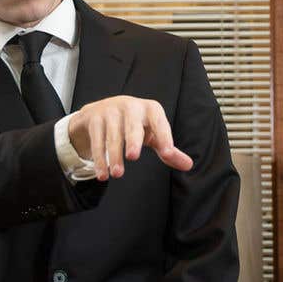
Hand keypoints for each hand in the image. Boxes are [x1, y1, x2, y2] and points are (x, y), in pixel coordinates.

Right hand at [67, 96, 192, 179]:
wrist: (100, 111)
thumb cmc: (134, 125)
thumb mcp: (152, 135)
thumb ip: (168, 150)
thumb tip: (188, 165)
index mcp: (150, 109)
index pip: (160, 122)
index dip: (164, 136)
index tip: (167, 153)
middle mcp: (130, 106)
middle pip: (133, 126)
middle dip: (133, 141)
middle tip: (133, 157)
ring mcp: (110, 111)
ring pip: (112, 136)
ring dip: (114, 156)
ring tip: (117, 174)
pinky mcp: (94, 118)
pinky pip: (97, 140)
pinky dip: (99, 159)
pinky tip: (103, 174)